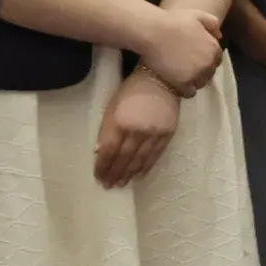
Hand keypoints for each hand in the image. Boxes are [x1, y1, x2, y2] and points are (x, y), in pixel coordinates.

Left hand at [93, 68, 180, 187]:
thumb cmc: (131, 90)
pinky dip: (146, 167)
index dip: (102, 166)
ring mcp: (153, 134)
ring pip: (138, 160)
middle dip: (114, 173)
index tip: (98, 177)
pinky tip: (139, 175)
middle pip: (123, 158)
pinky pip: (155, 155)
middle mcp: (136, 130)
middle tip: (108, 186)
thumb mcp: (113, 106)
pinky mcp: (167, 134)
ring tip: (121, 184)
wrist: (161, 79)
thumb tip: (100, 152)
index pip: (107, 151)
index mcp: (119, 122)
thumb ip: (107, 129)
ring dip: (128, 174)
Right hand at [140, 5, 224, 95]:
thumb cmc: (173, 22)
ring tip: (181, 75)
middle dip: (201, 70)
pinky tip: (177, 83)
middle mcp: (208, 63)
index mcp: (214, 48)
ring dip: (194, 81)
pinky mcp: (184, 84)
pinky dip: (185, 89)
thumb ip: (212, 23)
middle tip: (186, 67)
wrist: (153, 33)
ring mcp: (197, 74)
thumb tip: (219, 36)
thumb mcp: (196, 15)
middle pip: (209, 72)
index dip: (206, 59)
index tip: (195, 58)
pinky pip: (190, 92)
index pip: (216, 59)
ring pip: (201, 83)